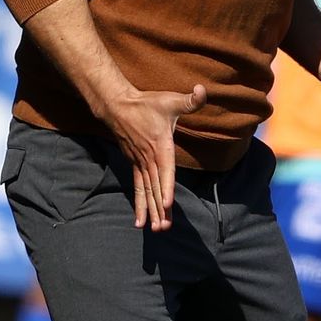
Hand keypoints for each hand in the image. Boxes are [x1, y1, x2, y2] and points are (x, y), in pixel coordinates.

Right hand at [99, 83, 206, 230]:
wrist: (118, 106)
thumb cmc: (147, 103)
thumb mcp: (170, 100)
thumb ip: (189, 100)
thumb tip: (202, 90)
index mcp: (160, 146)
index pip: (165, 169)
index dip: (167, 187)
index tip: (168, 204)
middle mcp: (149, 159)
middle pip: (155, 187)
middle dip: (160, 208)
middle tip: (164, 228)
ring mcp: (140, 163)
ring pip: (146, 192)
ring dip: (151, 211)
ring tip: (155, 230)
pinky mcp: (135, 165)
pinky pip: (138, 189)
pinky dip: (140, 205)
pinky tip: (140, 222)